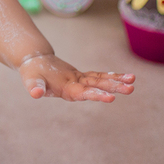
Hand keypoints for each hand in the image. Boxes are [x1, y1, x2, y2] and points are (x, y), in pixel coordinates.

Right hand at [17, 55, 134, 101]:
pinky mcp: (82, 76)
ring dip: (117, 82)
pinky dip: (112, 75)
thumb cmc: (31, 74)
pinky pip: (99, 75)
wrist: (34, 66)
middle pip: (98, 88)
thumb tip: (35, 94)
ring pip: (101, 81)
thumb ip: (34, 87)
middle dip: (114, 88)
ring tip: (133, 82)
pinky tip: (126, 76)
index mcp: (66, 91)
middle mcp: (77, 88)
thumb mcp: (30, 80)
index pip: (84, 94)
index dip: (96, 95)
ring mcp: (81, 83)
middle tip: (130, 89)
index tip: (110, 97)